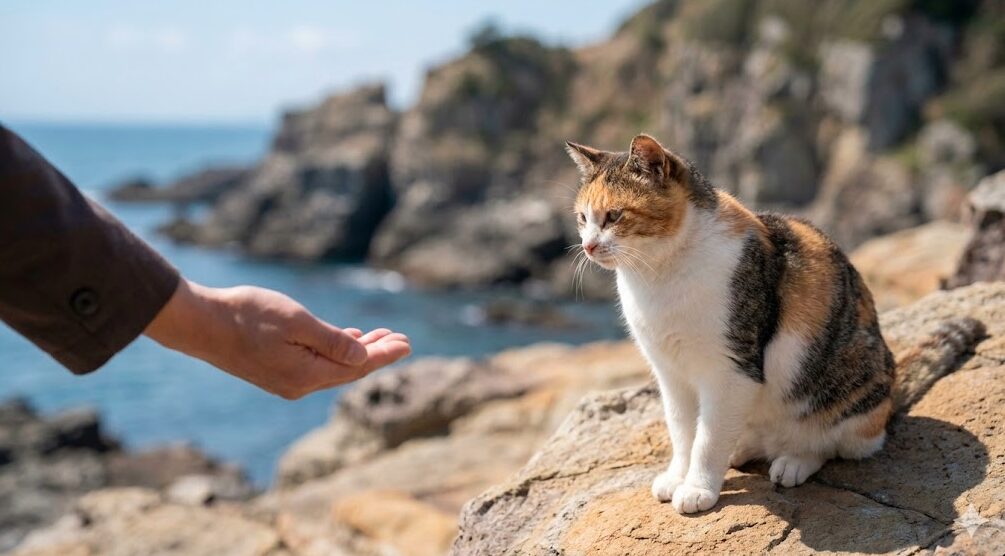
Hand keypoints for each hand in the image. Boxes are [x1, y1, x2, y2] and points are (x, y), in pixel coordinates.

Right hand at [144, 279, 410, 398]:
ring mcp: (284, 380)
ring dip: (356, 351)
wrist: (198, 322)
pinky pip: (315, 364)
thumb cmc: (246, 315)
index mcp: (307, 375)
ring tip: (380, 337)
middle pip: (348, 370)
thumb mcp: (297, 322)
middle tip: (401, 338)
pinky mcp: (273, 371)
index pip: (358, 368)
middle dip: (376, 353)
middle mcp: (298, 385)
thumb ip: (333, 342)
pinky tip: (344, 340)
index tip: (407, 342)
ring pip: (332, 367)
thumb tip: (364, 359)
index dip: (385, 354)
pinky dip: (334, 351)